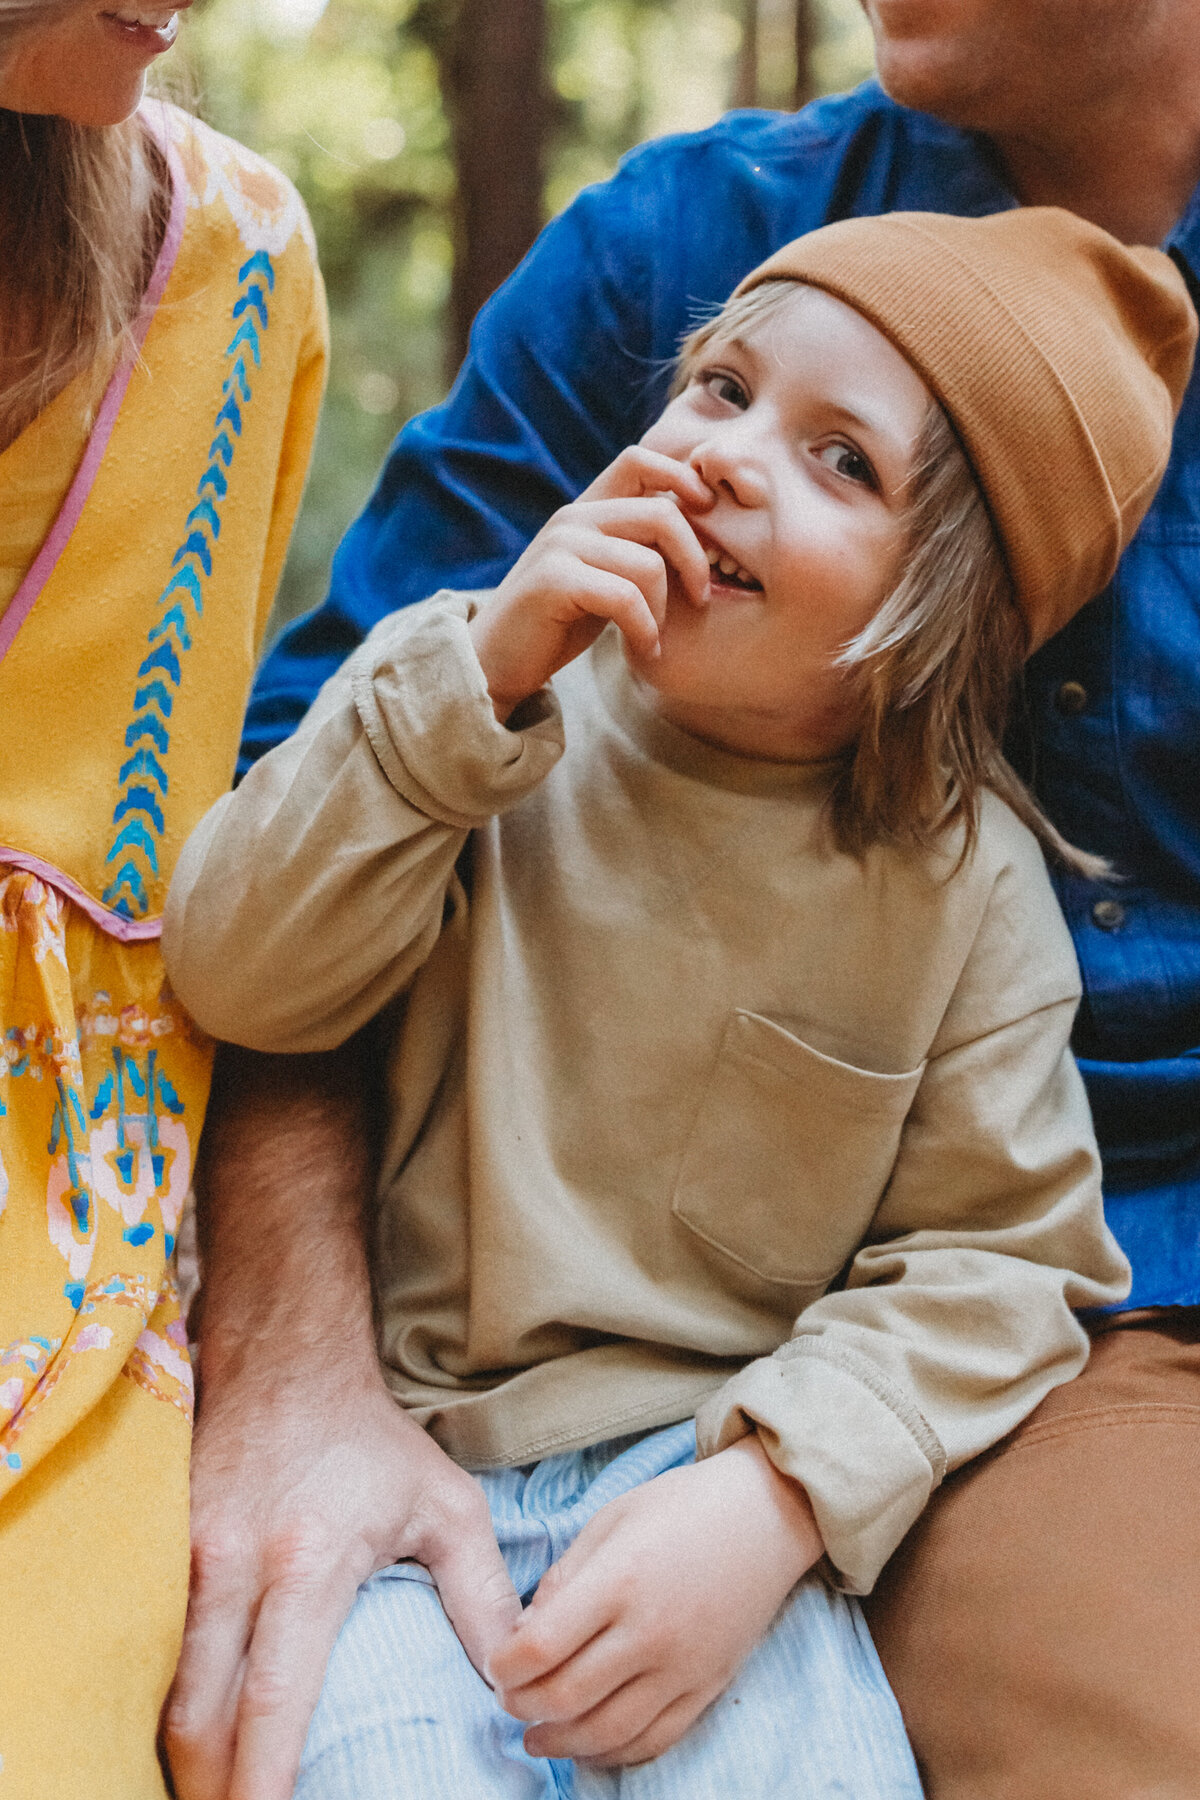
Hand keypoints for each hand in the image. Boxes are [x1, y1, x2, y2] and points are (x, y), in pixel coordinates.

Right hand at [163, 1042, 521, 1799]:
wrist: (287, 1361)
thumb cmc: (373, 1443)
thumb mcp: (446, 1507)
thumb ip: (482, 1597)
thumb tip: (515, 1680)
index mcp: (308, 1563)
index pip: (275, 1696)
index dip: (265, 1776)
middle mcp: (234, 1565)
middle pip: (201, 1713)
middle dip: (213, 1784)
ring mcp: (185, 1557)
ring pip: (167, 1687)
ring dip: (185, 1752)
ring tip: (220, 1791)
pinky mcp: (159, 1549)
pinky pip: (153, 1647)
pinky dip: (169, 1700)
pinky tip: (196, 1731)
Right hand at [468, 445, 713, 718]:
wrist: (496, 662)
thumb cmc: (559, 623)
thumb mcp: (604, 576)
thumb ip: (637, 548)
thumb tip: (699, 530)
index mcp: (586, 509)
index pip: (639, 461)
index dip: (682, 478)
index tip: (708, 514)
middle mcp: (572, 518)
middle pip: (661, 514)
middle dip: (693, 560)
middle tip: (701, 599)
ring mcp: (560, 546)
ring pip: (648, 565)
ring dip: (663, 611)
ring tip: (653, 638)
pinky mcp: (553, 580)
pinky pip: (625, 598)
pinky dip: (644, 629)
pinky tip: (642, 648)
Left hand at [489, 1434, 823, 1766]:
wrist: (766, 1515)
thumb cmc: (682, 1506)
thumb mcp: (610, 1520)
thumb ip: (564, 1577)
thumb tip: (526, 1633)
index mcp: (618, 1581)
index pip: (541, 1647)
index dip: (504, 1666)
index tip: (494, 1664)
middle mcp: (650, 1632)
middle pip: (566, 1696)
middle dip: (523, 1706)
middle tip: (508, 1699)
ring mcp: (683, 1667)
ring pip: (607, 1731)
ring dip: (561, 1743)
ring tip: (536, 1736)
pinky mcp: (708, 1688)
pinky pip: (655, 1740)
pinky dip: (615, 1753)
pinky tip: (589, 1746)